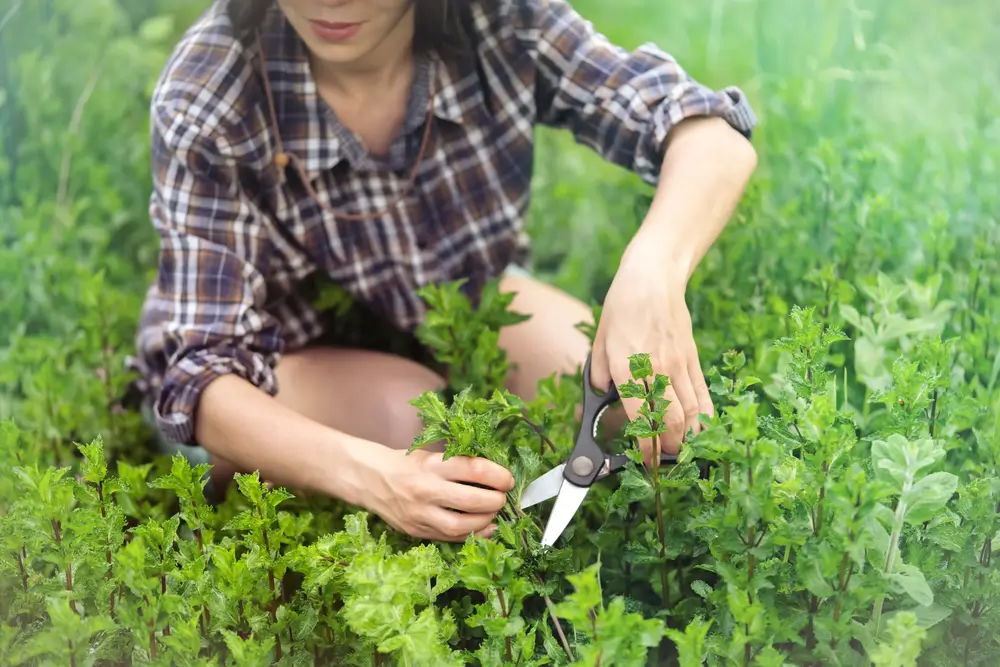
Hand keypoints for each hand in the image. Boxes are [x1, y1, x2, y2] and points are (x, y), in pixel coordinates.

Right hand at [368, 448, 514, 541]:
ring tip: (493, 513)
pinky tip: (484, 528)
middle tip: (502, 498)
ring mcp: (420, 514)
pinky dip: (472, 534)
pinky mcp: (417, 531)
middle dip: (495, 501)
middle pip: (472, 500)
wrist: (370, 479)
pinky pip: (450, 538)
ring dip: (485, 521)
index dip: (497, 476)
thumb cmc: (406, 463)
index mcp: (433, 465)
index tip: (507, 479)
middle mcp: (426, 489)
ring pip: (461, 525)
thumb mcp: (432, 456)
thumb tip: (494, 477)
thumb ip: (459, 465)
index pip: (474, 469)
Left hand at [589, 238, 713, 464]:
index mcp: (626, 367)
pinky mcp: (693, 359)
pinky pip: (703, 395)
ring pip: (691, 412)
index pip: (640, 416)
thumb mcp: (599, 341)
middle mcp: (655, 369)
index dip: (645, 445)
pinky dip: (705, 418)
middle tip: (664, 464)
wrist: (652, 278)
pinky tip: (702, 433)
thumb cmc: (620, 309)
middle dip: (670, 449)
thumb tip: (600, 396)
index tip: (645, 462)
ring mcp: (679, 364)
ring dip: (688, 438)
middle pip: (671, 420)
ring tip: (681, 454)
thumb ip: (598, 374)